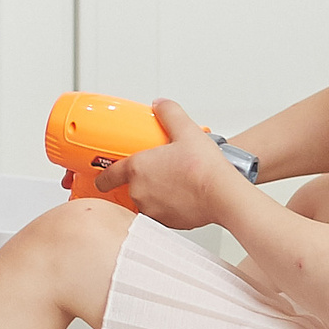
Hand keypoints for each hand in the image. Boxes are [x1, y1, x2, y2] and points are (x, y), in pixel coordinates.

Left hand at [95, 100, 237, 230]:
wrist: (223, 195)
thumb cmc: (204, 168)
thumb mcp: (185, 129)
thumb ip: (169, 113)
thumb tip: (160, 105)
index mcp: (137, 169)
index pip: (108, 176)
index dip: (104, 176)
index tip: (104, 177)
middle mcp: (140, 192)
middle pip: (129, 188)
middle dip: (139, 181)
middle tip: (157, 172)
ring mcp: (152, 210)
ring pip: (144, 203)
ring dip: (152, 195)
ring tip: (171, 184)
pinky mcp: (167, 223)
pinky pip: (160, 215)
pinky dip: (166, 208)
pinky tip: (180, 197)